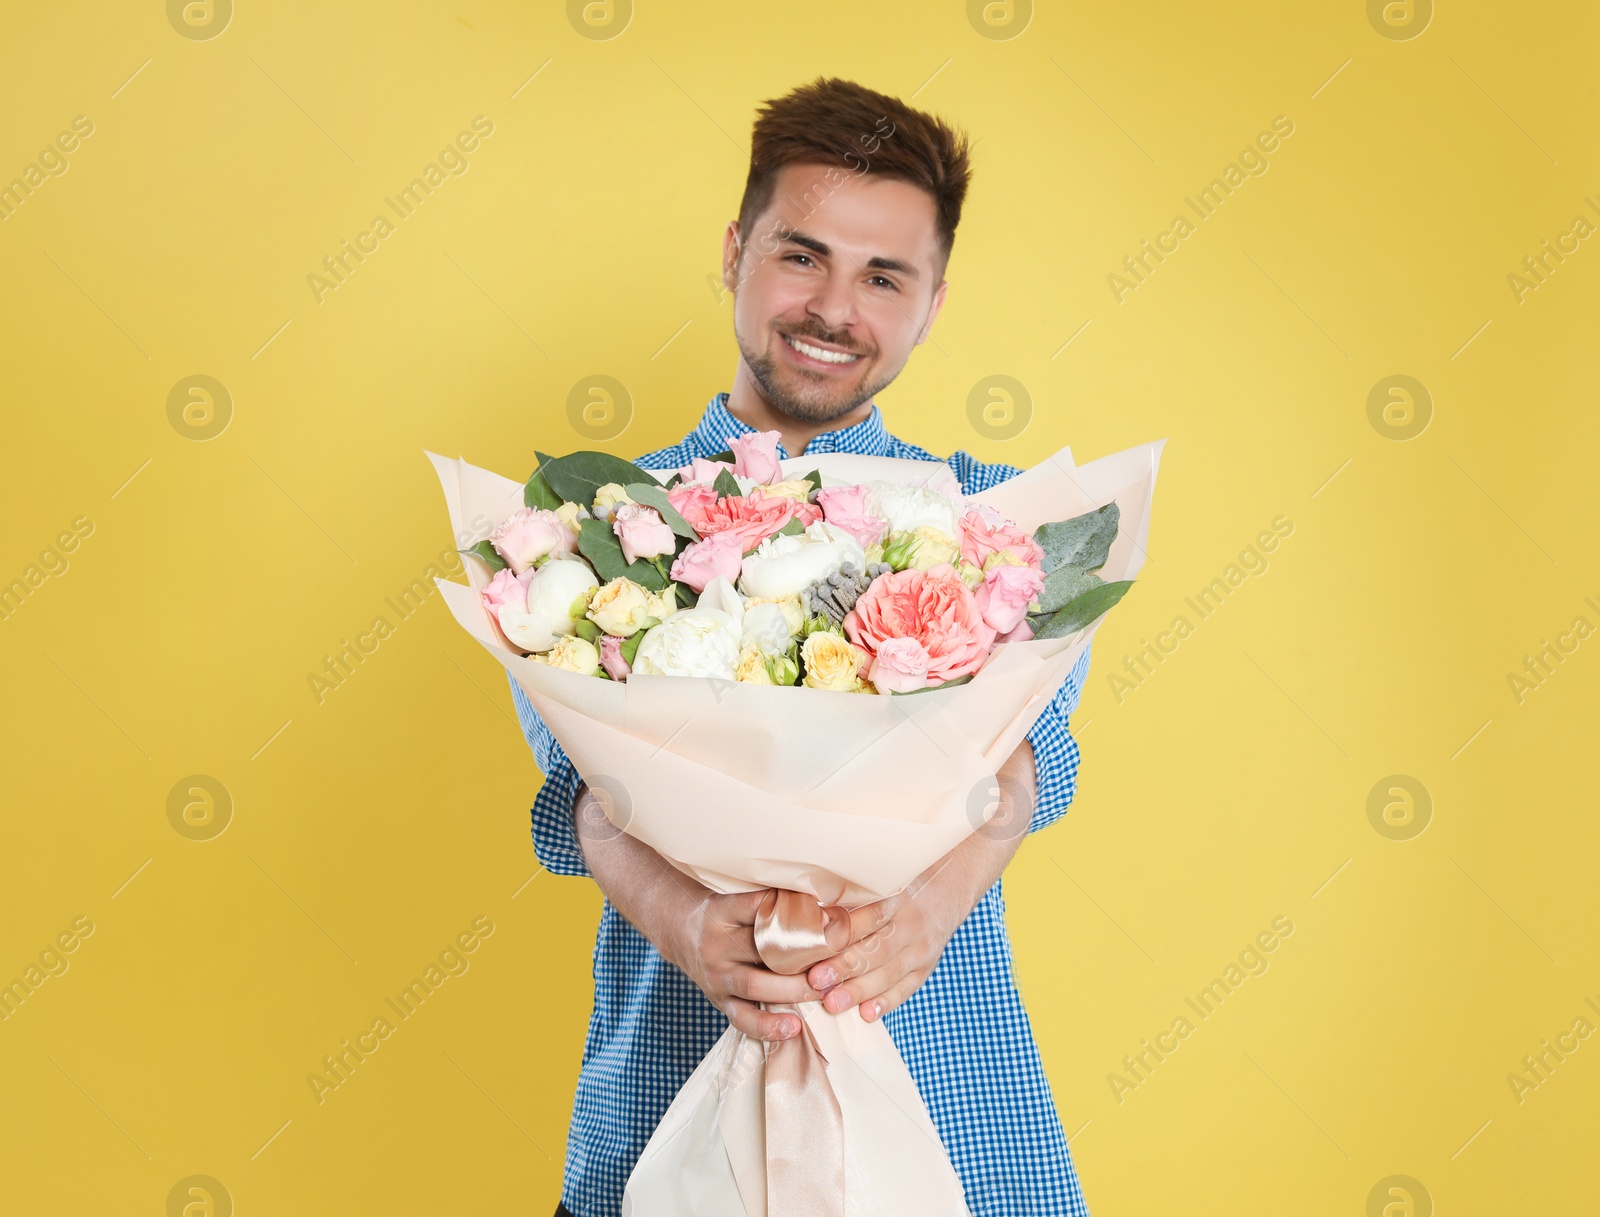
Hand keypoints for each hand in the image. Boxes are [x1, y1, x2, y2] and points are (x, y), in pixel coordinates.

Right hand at [660, 888, 833, 1042]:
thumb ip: (772, 904)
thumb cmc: (723, 915)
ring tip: (822, 993)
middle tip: (834, 961)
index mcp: (722, 911)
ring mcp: (716, 975)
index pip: (758, 907)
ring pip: (754, 985)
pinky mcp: (718, 1000)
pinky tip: (793, 1028)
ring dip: (791, 991)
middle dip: (800, 957)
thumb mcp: (737, 899)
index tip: (828, 918)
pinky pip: (742, 1018)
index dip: (793, 912)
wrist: (681, 933)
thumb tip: (825, 912)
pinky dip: (768, 1026)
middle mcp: (716, 944)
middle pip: (760, 949)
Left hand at [803, 740, 1038, 1021]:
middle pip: (876, 949)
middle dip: (845, 969)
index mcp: (898, 894)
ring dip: (861, 990)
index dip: (840, 937)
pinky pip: (910, 984)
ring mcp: (924, 943)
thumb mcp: (890, 862)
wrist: (965, 866)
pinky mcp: (930, 958)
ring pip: (890, 972)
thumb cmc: (914, 862)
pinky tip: (868, 1014)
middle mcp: (913, 920)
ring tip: (833, 1004)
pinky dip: (889, 1000)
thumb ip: (857, 877)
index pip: (866, 919)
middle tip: (816, 983)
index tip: (814, 950)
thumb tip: (810, 885)